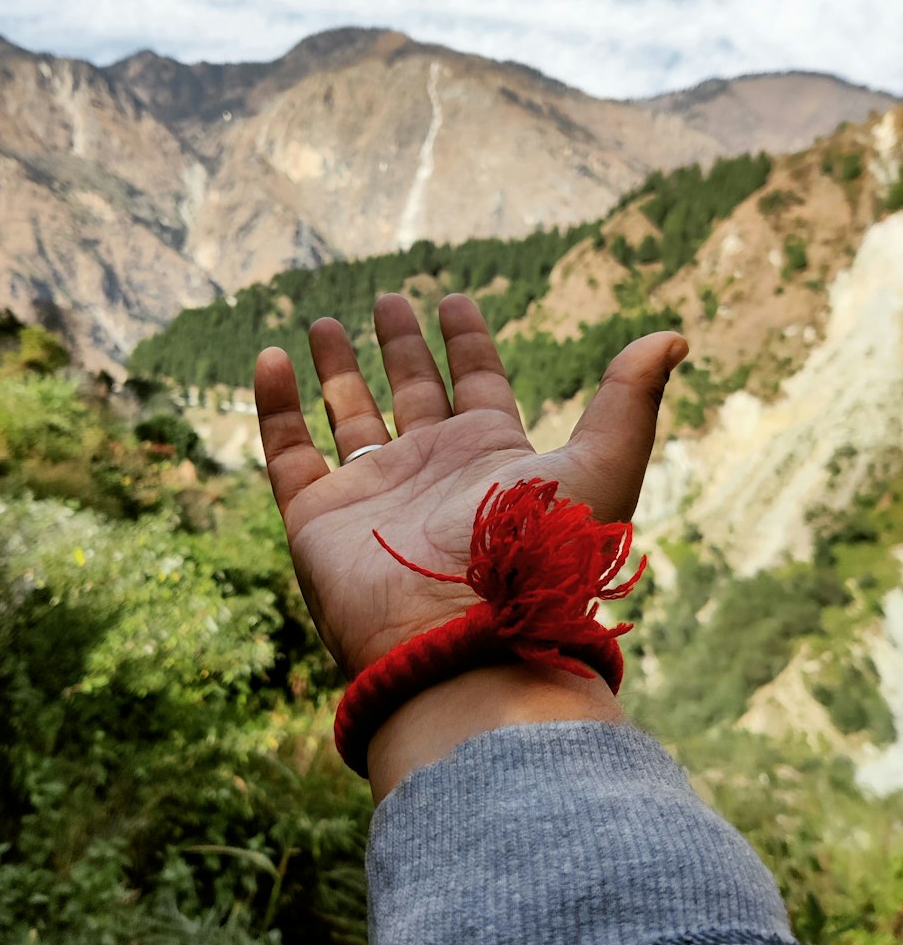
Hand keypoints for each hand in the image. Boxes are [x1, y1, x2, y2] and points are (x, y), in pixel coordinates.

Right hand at [254, 292, 686, 683]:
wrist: (462, 644)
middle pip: (412, 392)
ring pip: (348, 416)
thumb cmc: (534, 561)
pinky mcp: (318, 517)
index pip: (478, 383)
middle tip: (388, 300)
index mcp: (491, 456)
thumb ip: (629, 402)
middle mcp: (431, 470)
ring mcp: (372, 493)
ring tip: (326, 321)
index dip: (467, 342)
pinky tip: (271, 359)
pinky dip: (275, 405)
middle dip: (401, 345)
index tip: (455, 302)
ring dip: (337, 368)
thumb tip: (673, 338)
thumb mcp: (599, 469)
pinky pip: (288, 450)